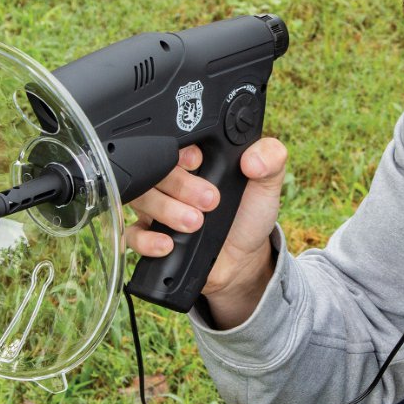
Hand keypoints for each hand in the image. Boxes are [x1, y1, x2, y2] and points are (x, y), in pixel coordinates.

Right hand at [126, 137, 287, 315]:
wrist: (243, 260)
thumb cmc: (250, 215)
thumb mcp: (267, 184)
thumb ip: (271, 160)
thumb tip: (253, 158)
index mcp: (195, 159)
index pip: (173, 143)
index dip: (182, 151)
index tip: (198, 161)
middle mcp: (171, 179)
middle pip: (153, 169)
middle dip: (180, 185)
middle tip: (210, 200)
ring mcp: (157, 205)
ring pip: (140, 197)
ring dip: (166, 209)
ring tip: (194, 222)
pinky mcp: (150, 235)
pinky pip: (132, 234)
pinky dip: (146, 240)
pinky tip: (167, 243)